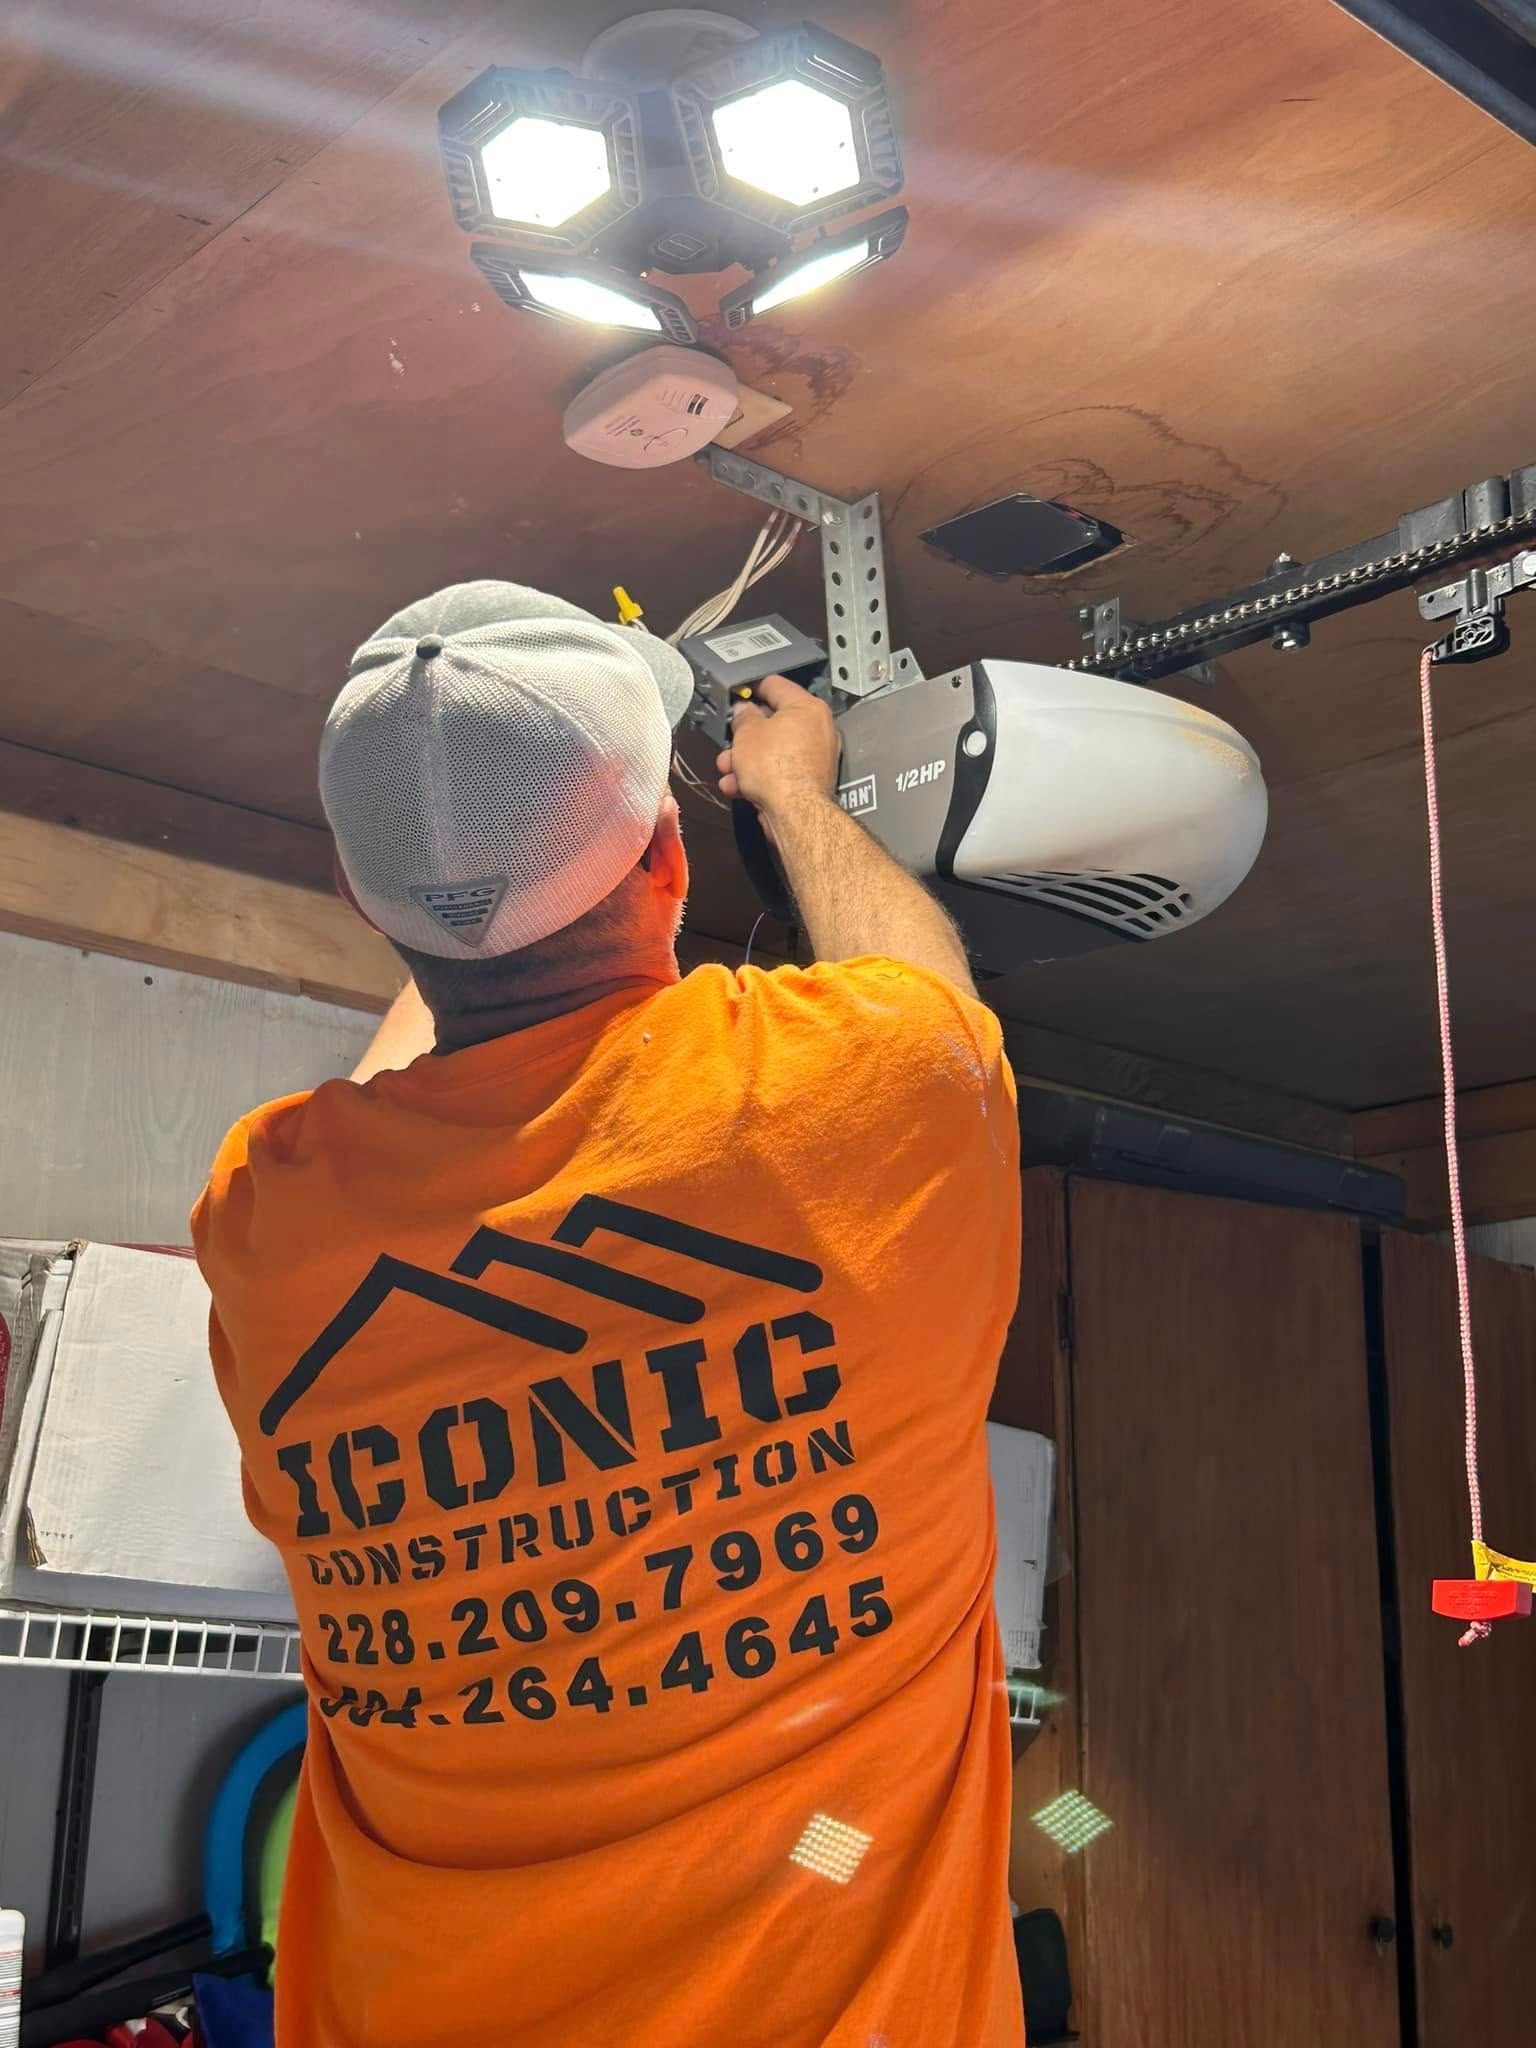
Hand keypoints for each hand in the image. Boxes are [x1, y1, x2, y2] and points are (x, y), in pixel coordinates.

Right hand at [716, 674, 839, 827]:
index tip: (738, 693)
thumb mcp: (747, 733)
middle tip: (729, 740)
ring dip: (745, 759)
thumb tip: (744, 712)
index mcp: (807, 708)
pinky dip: (758, 776)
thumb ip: (743, 717)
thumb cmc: (776, 768)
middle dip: (744, 735)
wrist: (794, 814)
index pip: (776, 685)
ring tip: (727, 769)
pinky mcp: (809, 782)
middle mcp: (817, 730)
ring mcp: (815, 758)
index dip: (752, 688)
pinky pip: (779, 771)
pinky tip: (737, 786)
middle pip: (773, 723)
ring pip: (772, 751)